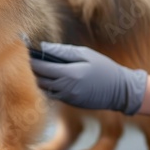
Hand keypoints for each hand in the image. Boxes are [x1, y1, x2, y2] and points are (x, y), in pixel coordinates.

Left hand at [30, 42, 147, 114]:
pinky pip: (52, 93)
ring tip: (43, 65)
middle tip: (33, 56)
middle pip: (39, 78)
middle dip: (34, 67)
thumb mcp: (85, 55)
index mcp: (69, 74)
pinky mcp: (70, 102)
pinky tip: (53, 75)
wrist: (120, 91)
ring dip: (40, 77)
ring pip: (44, 87)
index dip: (32, 58)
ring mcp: (67, 98)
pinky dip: (49, 84)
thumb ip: (63, 52)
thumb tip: (44, 47)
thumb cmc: (104, 68)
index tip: (29, 50)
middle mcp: (65, 88)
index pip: (41, 67)